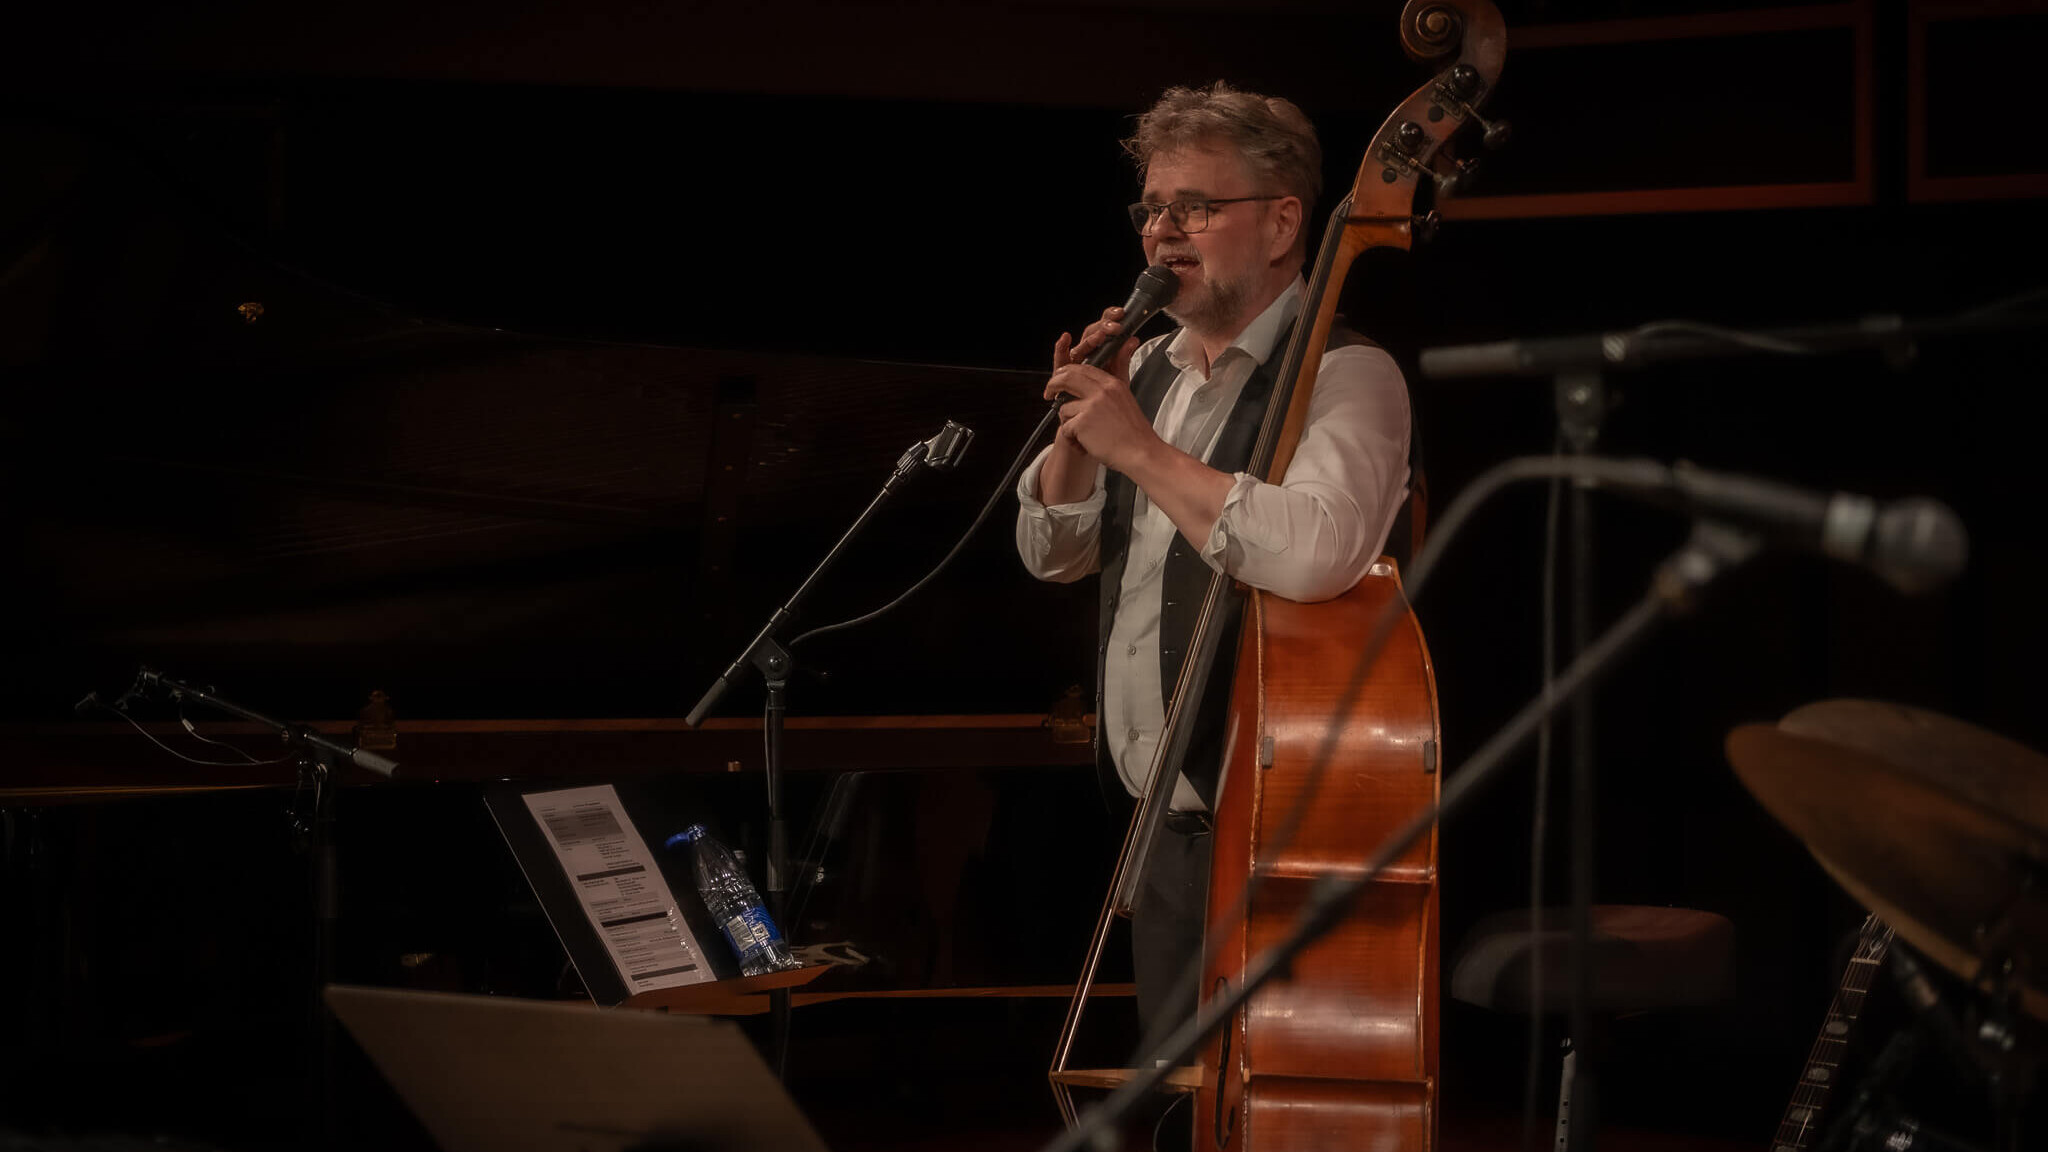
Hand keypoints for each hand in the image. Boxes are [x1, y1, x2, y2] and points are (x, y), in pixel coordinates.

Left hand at [1044, 309, 1157, 475]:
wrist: (1141, 453)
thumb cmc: (1134, 432)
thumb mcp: (1126, 398)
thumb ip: (1117, 376)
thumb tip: (1125, 348)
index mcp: (1112, 383)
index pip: (1082, 369)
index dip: (1066, 372)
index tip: (1059, 378)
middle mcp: (1101, 391)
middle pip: (1067, 377)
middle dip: (1053, 384)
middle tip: (1048, 393)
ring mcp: (1091, 406)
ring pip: (1064, 407)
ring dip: (1069, 422)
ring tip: (1085, 434)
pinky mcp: (1083, 422)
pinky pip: (1065, 427)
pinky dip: (1073, 438)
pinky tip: (1086, 444)